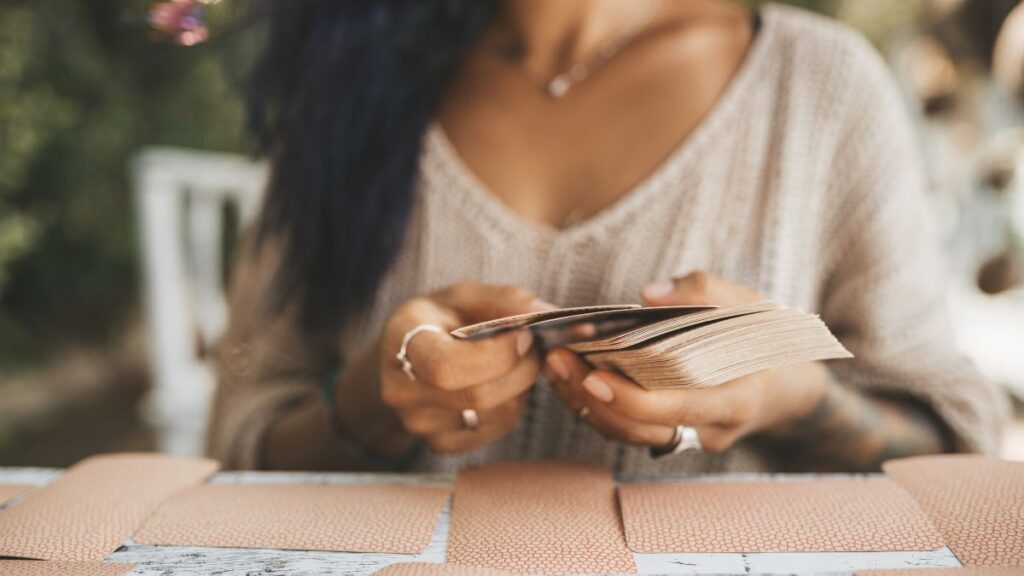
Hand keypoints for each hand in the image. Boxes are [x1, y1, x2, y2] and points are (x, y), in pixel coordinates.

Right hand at [379, 282, 551, 453]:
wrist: (406, 355)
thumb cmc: (439, 320)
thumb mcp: (464, 295)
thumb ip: (505, 299)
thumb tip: (545, 311)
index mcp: (401, 341)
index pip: (445, 366)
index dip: (496, 355)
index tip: (523, 334)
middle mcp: (402, 389)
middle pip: (477, 397)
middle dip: (521, 370)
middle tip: (533, 348)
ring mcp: (418, 422)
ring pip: (494, 416)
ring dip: (520, 388)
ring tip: (514, 363)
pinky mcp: (439, 442)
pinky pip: (495, 430)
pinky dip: (511, 407)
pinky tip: (499, 384)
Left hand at [546, 272, 827, 452]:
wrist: (788, 386)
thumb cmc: (769, 339)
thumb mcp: (753, 305)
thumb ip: (704, 291)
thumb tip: (648, 294)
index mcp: (735, 399)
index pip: (674, 411)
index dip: (629, 399)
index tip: (592, 373)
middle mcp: (710, 428)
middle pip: (640, 429)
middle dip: (592, 398)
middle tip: (556, 358)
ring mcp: (690, 438)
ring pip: (628, 434)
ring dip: (585, 403)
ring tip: (555, 363)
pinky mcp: (672, 435)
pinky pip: (629, 428)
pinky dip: (597, 404)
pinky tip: (572, 374)